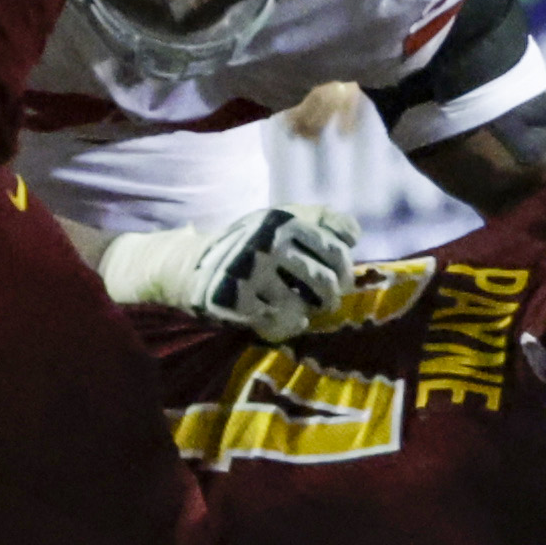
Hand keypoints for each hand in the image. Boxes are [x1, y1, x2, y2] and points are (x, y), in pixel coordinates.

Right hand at [102, 206, 373, 337]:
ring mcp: (252, 272)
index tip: (340, 281)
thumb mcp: (281, 219)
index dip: (344, 270)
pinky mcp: (236, 299)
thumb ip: (320, 220)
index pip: (337, 251)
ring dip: (307, 313)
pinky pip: (277, 322)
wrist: (190, 263)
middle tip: (324, 302)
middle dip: (329, 297)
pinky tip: (280, 320)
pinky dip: (284, 325)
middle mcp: (269, 243)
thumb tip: (355, 234)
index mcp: (285, 220)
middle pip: (325, 282)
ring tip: (304, 312)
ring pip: (303, 306)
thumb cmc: (249, 243)